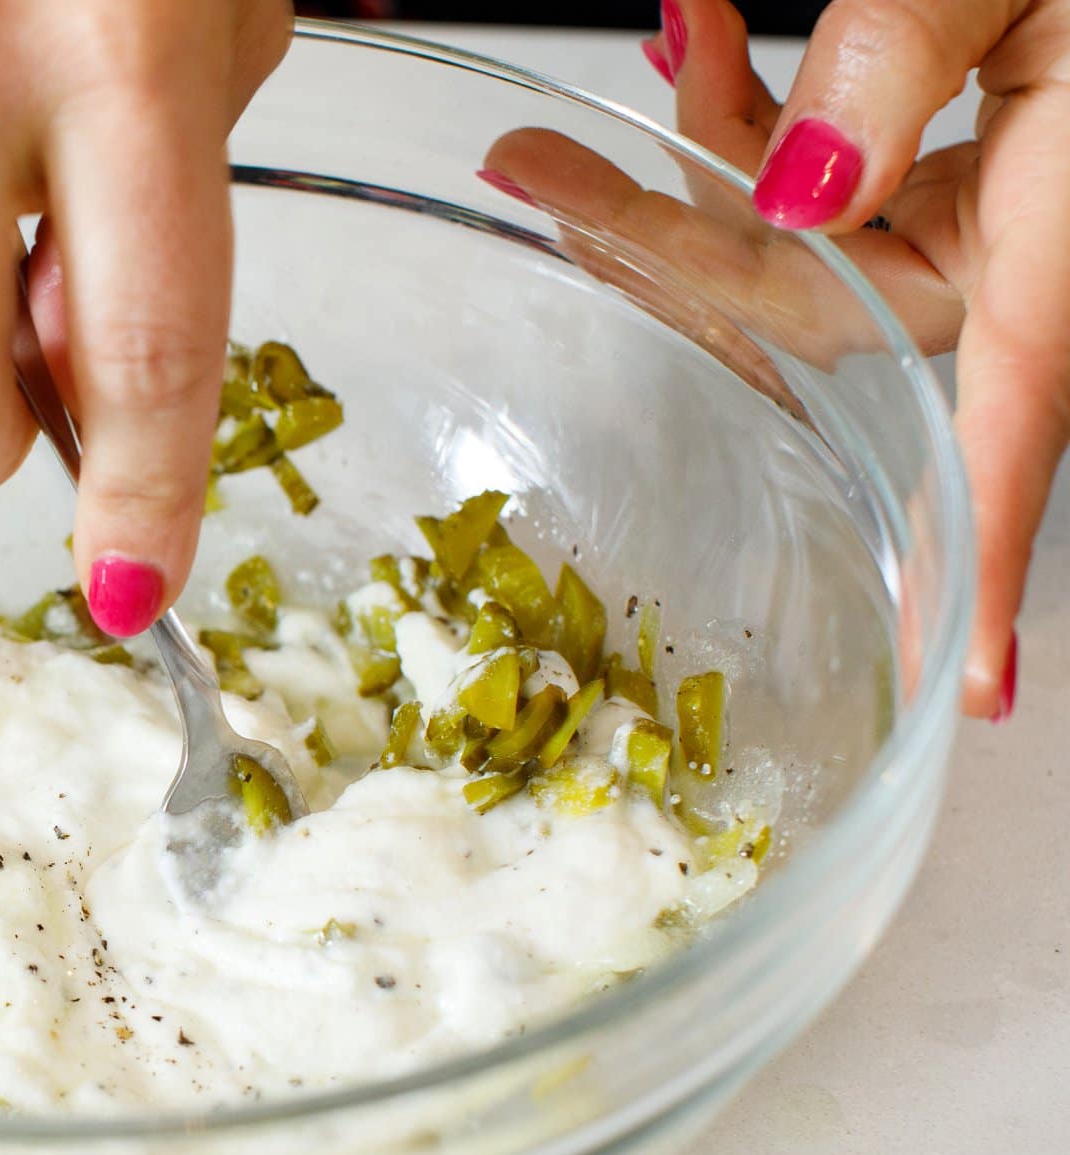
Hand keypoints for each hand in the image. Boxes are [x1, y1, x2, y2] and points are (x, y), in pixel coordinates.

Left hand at [642, 0, 1069, 719]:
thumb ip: (910, 55)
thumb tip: (797, 188)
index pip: (1011, 425)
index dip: (976, 565)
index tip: (957, 687)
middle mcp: (1035, 241)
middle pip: (825, 314)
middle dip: (667, 245)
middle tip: (537, 171)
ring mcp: (999, 211)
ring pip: (811, 255)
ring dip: (706, 164)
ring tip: (659, 43)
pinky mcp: (976, 170)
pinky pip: (844, 192)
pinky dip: (770, 127)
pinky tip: (712, 40)